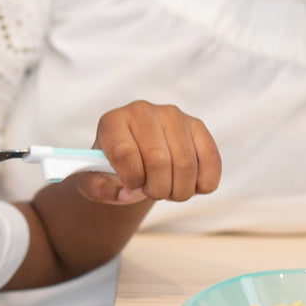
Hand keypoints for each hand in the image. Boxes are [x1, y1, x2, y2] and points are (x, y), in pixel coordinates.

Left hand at [75, 100, 220, 204]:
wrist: (135, 161)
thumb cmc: (114, 170)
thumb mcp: (94, 183)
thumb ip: (99, 189)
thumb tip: (125, 191)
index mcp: (113, 122)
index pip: (123, 151)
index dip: (131, 178)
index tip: (131, 186)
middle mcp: (142, 111)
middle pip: (158, 159)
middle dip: (158, 189)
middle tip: (153, 193)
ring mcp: (173, 116)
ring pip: (185, 162)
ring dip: (180, 189)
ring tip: (170, 191)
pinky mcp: (196, 126)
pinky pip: (210, 159)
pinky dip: (204, 183)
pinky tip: (193, 187)